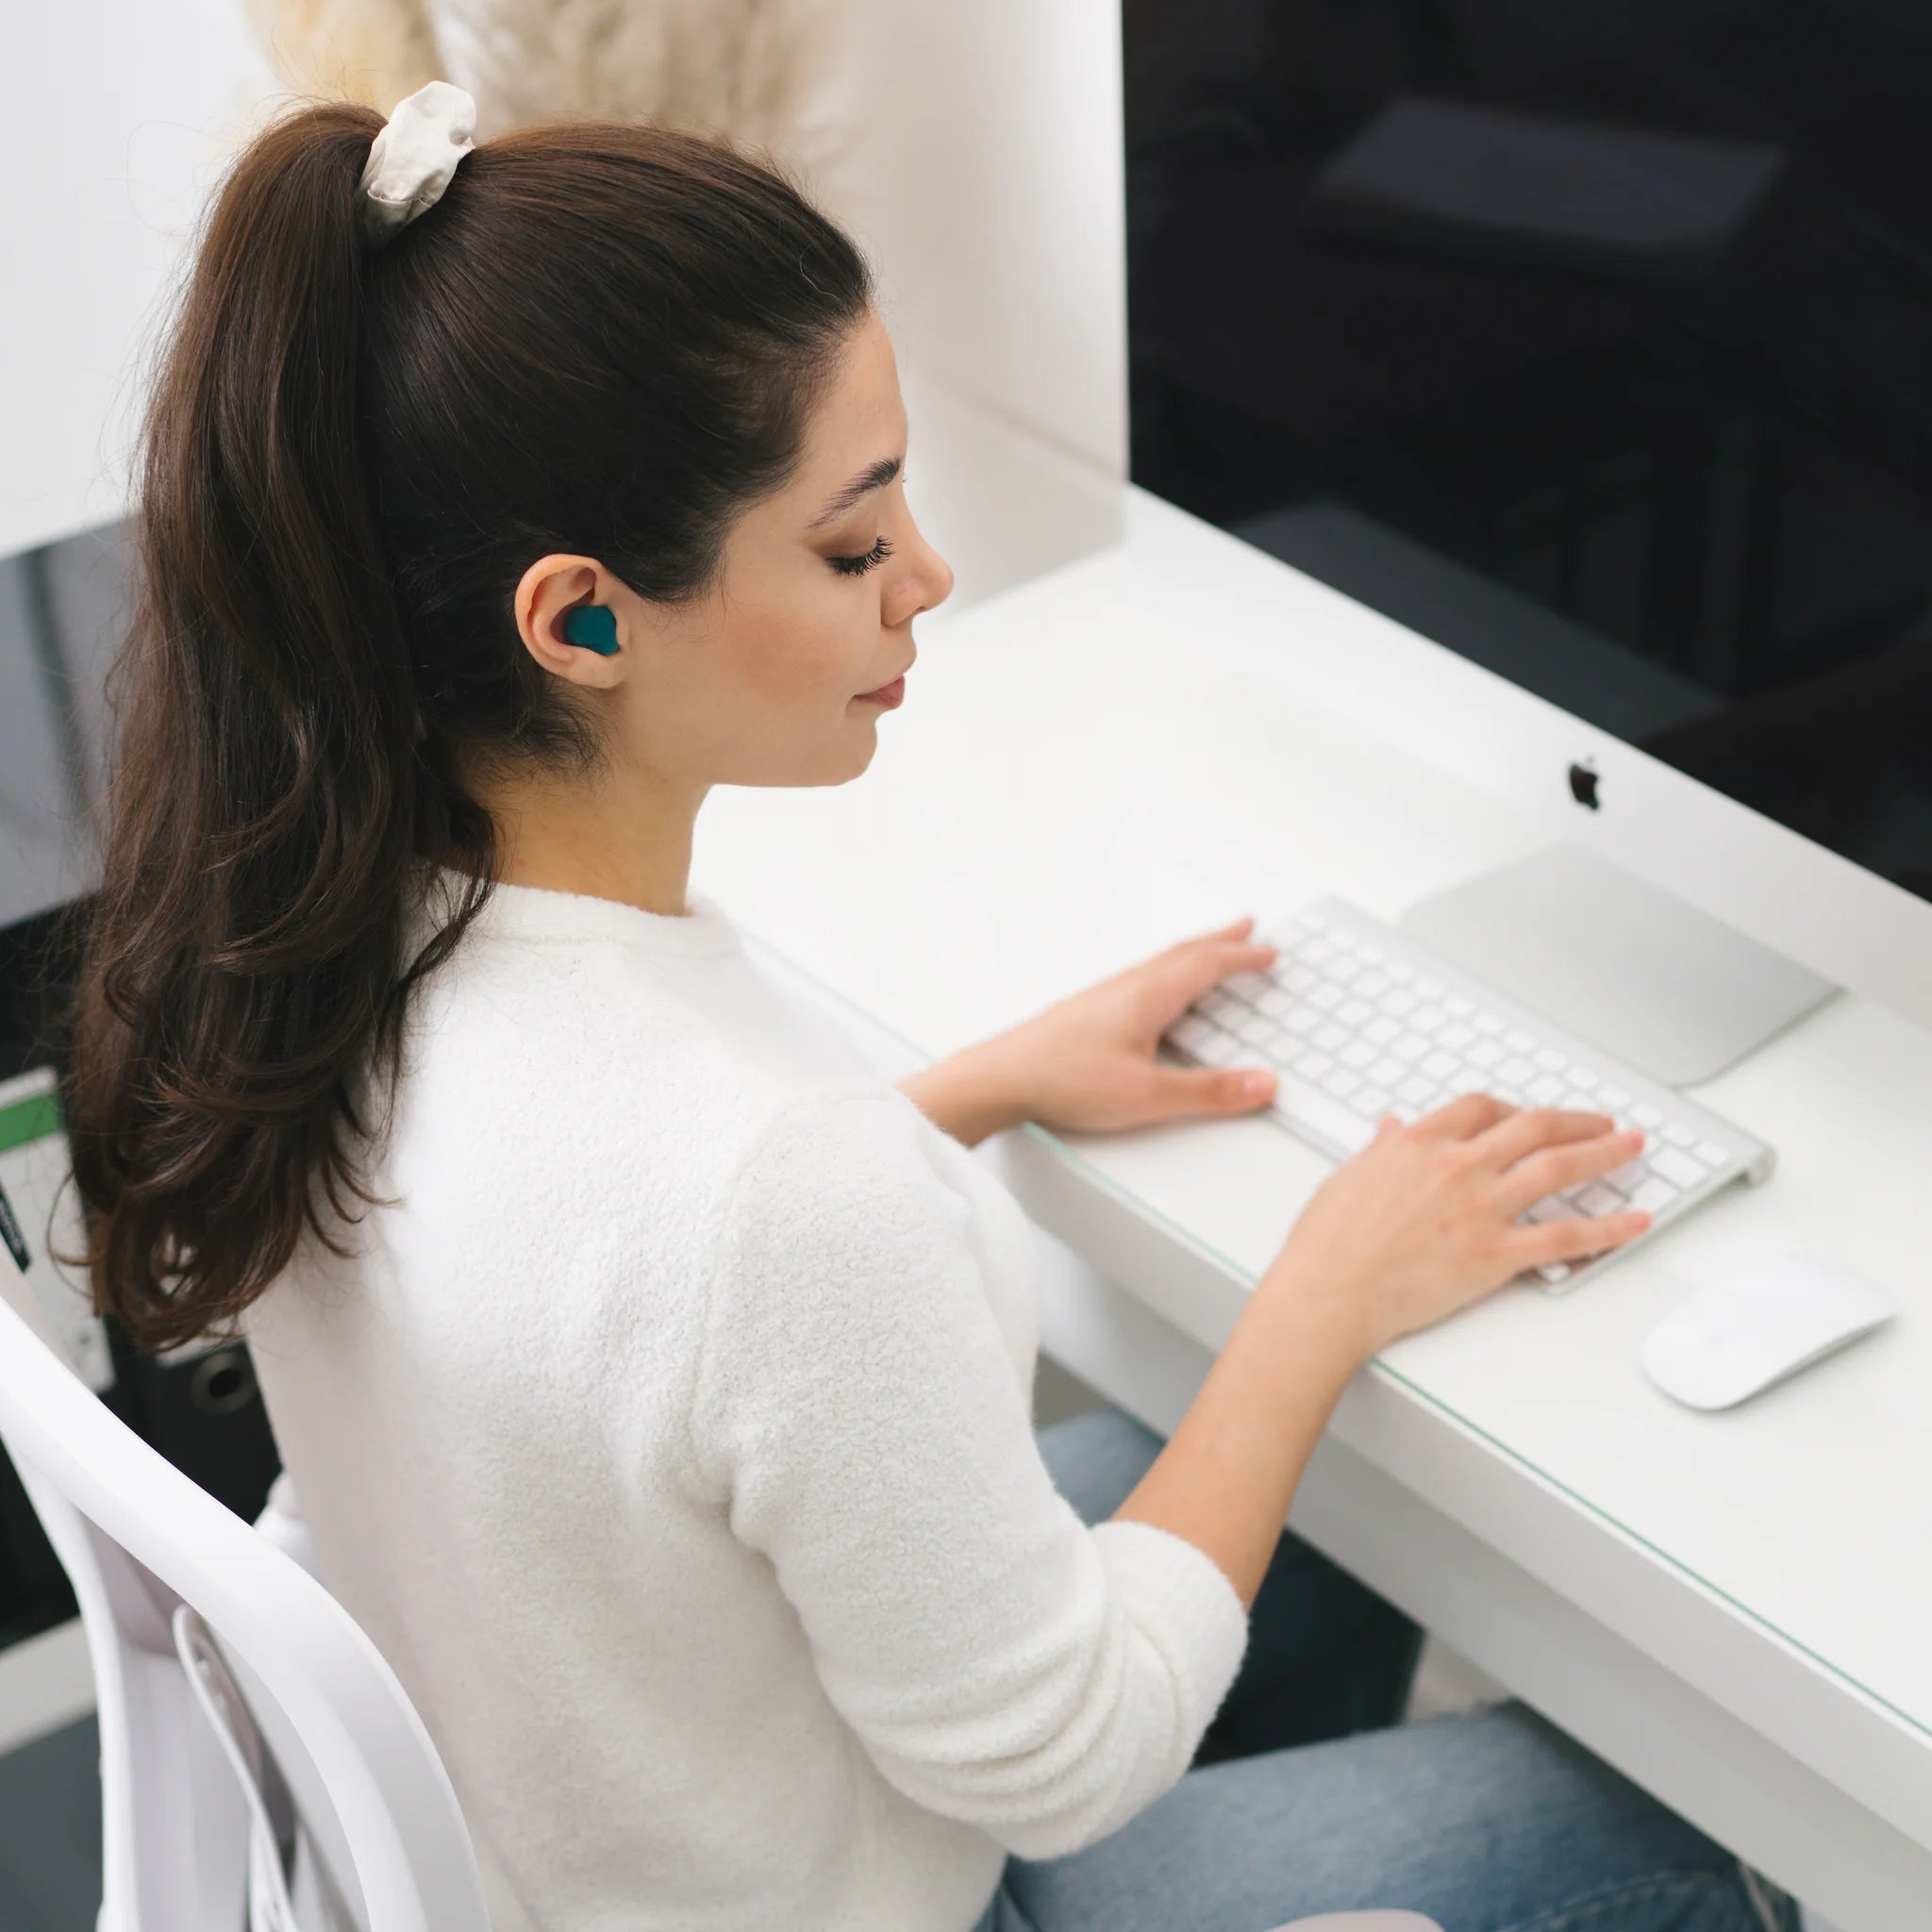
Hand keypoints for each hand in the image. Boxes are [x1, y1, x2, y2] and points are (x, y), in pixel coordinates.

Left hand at [969, 916, 1284, 1135]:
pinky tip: (1156, 990)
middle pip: (1184, 952)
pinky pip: (1141, 977)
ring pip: (1160, 962)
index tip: (1269, 952)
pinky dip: (1166, 970)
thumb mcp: (1148, 1097)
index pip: (1207, 964)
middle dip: (1221, 939)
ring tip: (1210, 951)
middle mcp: (1127, 987)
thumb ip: (1209, 1092)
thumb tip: (1262, 1083)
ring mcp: (1105, 995)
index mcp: (1148, 996)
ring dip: (1193, 952)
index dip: (1243, 957)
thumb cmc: (1063, 1080)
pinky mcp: (1088, 1010)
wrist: (1000, 1078)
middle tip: (1247, 926)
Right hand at [1264, 1093, 1651, 1358]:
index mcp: (1419, 1143)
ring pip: (1559, 1168)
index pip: (1481, 1107)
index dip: (1512, 1108)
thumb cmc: (1328, 1243)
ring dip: (1604, 1153)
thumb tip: (1393, 1132)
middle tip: (1601, 1122)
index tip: (1526, 1116)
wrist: (1330, 1292)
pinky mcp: (1497, 1254)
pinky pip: (1567, 1236)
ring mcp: (1482, 1208)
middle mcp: (1458, 1166)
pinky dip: (1609, 1227)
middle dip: (1576, 1120)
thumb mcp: (1349, 1177)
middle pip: (1534, 1126)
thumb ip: (1382, 1152)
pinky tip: (1635, 1221)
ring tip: (1630, 1147)